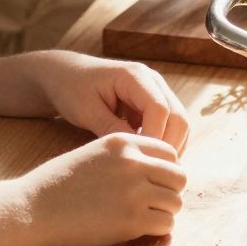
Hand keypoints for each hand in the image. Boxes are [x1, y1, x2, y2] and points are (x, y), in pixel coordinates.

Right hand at [23, 132, 186, 245]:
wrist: (30, 211)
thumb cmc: (56, 185)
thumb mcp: (92, 155)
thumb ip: (124, 158)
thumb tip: (154, 171)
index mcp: (123, 142)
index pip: (169, 152)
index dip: (165, 170)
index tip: (153, 184)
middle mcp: (133, 163)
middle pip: (179, 177)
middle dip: (169, 191)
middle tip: (152, 203)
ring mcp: (135, 192)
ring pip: (176, 202)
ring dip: (164, 212)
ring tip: (144, 218)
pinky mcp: (132, 221)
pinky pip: (166, 224)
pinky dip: (157, 230)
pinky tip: (139, 230)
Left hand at [27, 52, 189, 153]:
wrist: (66, 75)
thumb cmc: (72, 89)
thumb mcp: (87, 111)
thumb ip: (112, 130)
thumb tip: (137, 152)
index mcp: (135, 76)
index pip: (160, 110)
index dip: (154, 137)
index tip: (140, 161)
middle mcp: (153, 81)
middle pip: (179, 117)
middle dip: (168, 146)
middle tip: (150, 171)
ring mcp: (157, 91)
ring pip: (179, 123)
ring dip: (169, 147)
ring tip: (149, 167)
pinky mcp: (155, 104)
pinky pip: (170, 126)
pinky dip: (164, 143)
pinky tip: (147, 158)